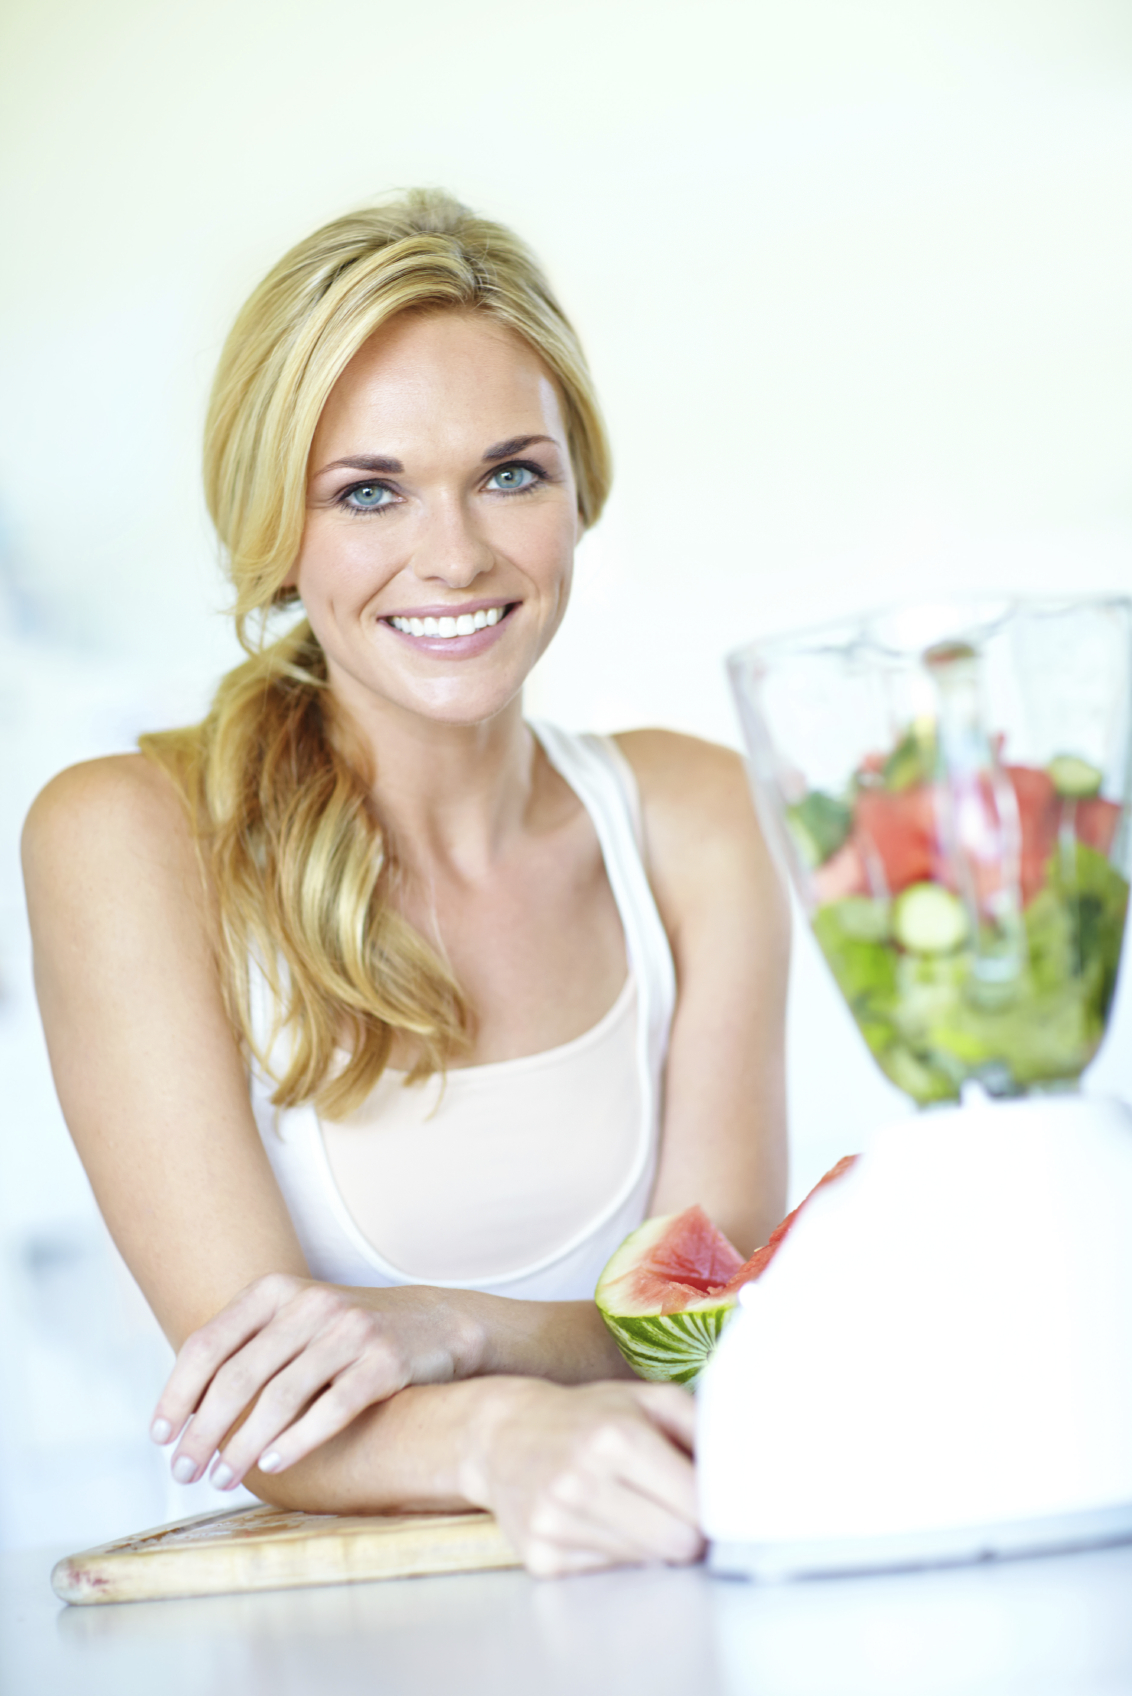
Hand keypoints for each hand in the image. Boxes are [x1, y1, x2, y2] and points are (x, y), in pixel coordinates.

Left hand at [150, 1275, 482, 1490]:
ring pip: (280, 1397)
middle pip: (238, 1376)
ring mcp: (351, 1331)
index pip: (208, 1343)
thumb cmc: (349, 1335)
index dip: (178, 1392)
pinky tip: (273, 1466)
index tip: (160, 1435)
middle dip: (203, 1431)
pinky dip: (297, 1441)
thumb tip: (184, 1411)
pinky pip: (332, 1408)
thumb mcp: (297, 1321)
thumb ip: (247, 1349)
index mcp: (276, 1290)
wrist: (436, 1324)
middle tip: (185, 1472)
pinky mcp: (385, 1362)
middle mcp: (311, 1304)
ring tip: (223, 1479)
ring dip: (244, 1446)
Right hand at [462, 1379, 703, 1576]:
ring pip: (646, 1563)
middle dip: (686, 1529)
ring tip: (626, 1506)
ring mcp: (556, 1522)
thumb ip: (703, 1426)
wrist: (503, 1434)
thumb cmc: (588, 1415)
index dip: (711, 1506)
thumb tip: (749, 1469)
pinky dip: (612, 1552)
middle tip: (671, 1506)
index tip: (709, 1499)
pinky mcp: (541, 1556)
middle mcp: (581, 1479)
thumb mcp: (648, 1399)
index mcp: (616, 1436)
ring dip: (648, 1542)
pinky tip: (595, 1520)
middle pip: (678, 1543)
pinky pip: (608, 1573)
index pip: (697, 1506)